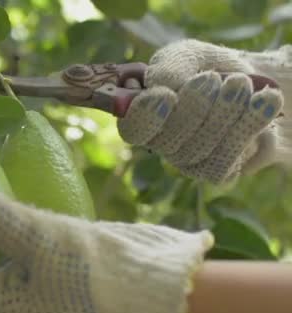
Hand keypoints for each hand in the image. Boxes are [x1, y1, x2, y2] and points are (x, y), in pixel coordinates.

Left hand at [0, 175, 211, 312]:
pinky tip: (25, 187)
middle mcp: (18, 298)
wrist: (172, 299)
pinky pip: (33, 241)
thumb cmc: (100, 281)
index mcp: (1, 304)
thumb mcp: (40, 244)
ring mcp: (45, 284)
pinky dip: (21, 216)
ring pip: (1, 248)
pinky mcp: (70, 266)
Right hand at [117, 40, 283, 182]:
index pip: (133, 129)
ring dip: (225, 112)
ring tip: (242, 82)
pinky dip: (249, 125)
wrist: (252, 85)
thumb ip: (169, 67)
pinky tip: (264, 101)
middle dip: (195, 107)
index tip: (166, 95)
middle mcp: (160, 144)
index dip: (145, 117)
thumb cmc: (208, 67)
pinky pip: (227, 158)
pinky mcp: (216, 172)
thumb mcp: (187, 55)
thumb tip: (165, 87)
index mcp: (143, 115)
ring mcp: (187, 162)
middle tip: (214, 78)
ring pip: (199, 149)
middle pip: (168, 141)